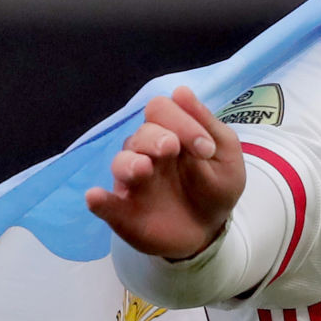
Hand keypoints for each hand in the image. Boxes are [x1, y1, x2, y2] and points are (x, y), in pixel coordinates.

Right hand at [85, 86, 247, 259]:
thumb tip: (181, 91)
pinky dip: (99, 200)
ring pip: (121, 163)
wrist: (212, 229)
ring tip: (143, 169)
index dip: (180, 120)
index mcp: (169, 133)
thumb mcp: (225, 154)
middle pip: (140, 134)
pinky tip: (95, 196)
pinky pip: (105, 205)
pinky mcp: (124, 213)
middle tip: (173, 148)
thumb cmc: (216, 186)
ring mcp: (133, 183)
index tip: (207, 148)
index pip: (160, 110)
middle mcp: (146, 153)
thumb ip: (206, 124)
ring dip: (130, 163)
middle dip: (156, 138)